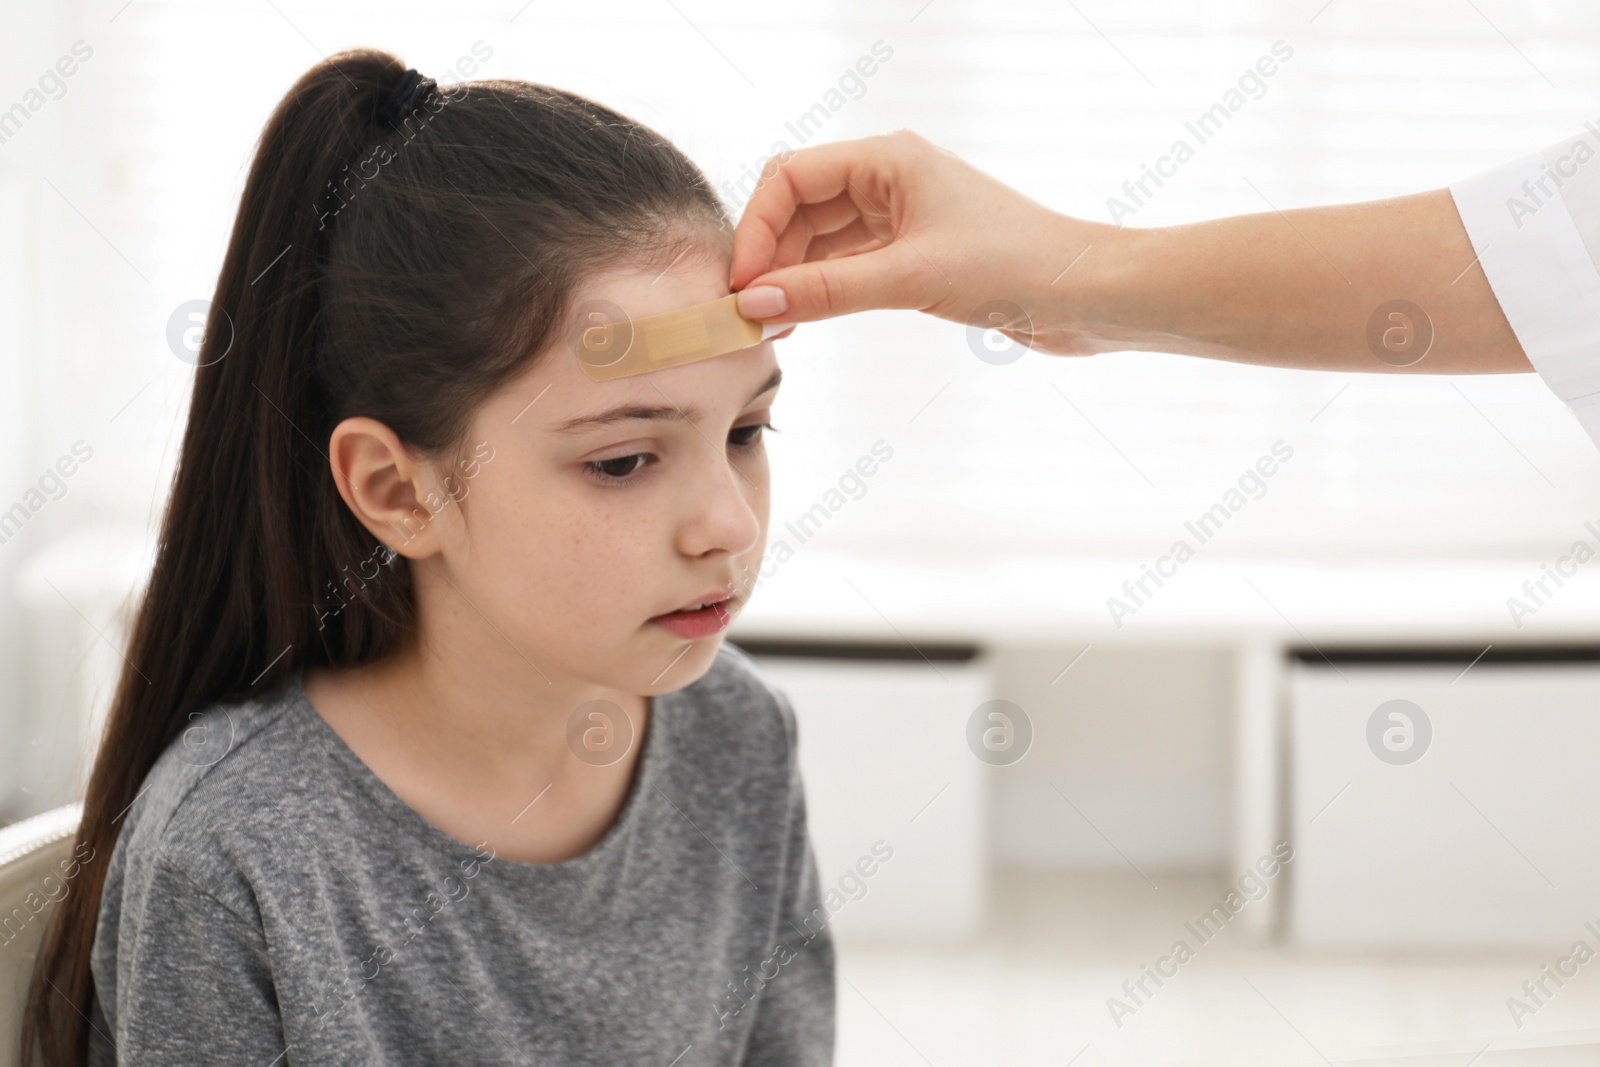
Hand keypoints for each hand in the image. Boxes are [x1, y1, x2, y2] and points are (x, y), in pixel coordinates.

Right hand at [728, 129, 1117, 355]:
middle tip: (749, 312)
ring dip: (794, 279)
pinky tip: (805, 321)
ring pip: (822, 242)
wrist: (1086, 295)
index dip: (757, 227)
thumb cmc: (1015, 265)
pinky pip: (849, 267)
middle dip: (771, 257)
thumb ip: (828, 292)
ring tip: (773, 325)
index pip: (791, 178)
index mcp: (888, 159)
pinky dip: (823, 292)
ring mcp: (903, 218)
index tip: (743, 283)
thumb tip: (756, 303)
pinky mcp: (916, 255)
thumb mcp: (910, 278)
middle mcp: (891, 180)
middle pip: (801, 209)